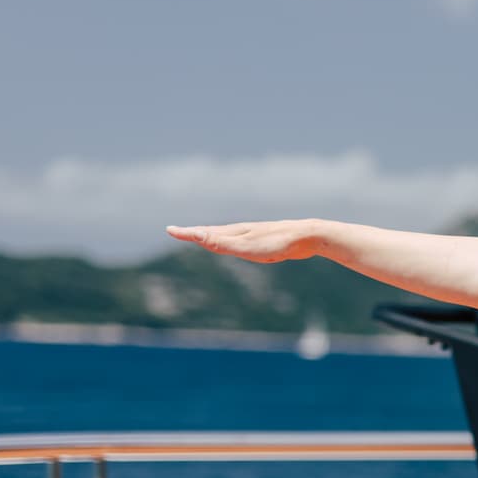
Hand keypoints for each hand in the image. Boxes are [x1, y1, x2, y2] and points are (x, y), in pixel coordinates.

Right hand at [166, 220, 317, 263]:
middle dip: (194, 233)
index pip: (204, 233)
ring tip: (201, 236)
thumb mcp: (248, 247)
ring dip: (212, 235)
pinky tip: (238, 243)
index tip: (169, 229)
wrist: (309, 235)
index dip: (186, 233)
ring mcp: (254, 233)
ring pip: (228, 234)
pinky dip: (232, 240)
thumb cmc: (279, 243)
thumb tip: (197, 236)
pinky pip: (242, 240)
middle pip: (213, 232)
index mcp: (235, 232)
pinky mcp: (267, 239)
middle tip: (177, 232)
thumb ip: (223, 243)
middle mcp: (242, 230)